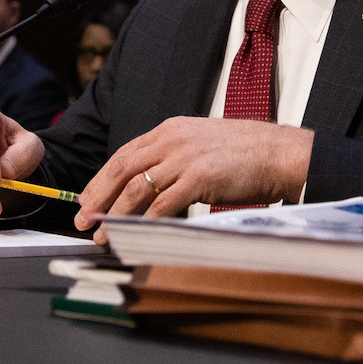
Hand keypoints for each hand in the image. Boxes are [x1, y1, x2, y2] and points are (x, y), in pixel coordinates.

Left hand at [74, 117, 313, 233]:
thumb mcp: (203, 144)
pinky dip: (144, 222)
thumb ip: (175, 156)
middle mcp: (173, 139)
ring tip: (103, 233)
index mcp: (171, 129)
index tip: (88, 197)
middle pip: (123, 168)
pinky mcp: (200, 178)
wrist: (280, 153)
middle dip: (98, 195)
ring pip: (137, 188)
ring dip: (115, 214)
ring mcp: (186, 157)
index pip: (125, 153)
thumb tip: (150, 182)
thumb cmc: (247, 153)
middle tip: (83, 218)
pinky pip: (163, 204)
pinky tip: (134, 234)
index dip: (102, 178)